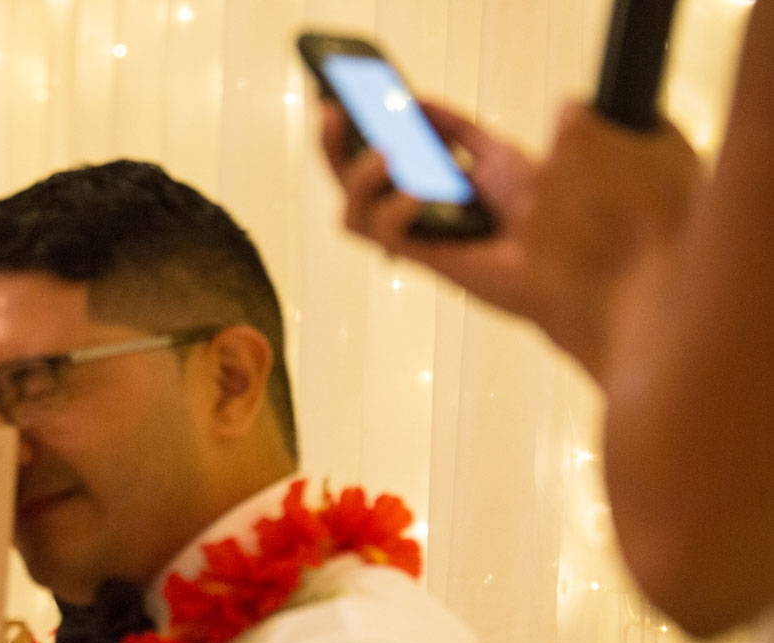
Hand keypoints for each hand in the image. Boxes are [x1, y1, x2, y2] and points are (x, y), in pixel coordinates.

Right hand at [320, 99, 702, 379]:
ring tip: (387, 155)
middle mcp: (430, 209)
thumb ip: (464, 129)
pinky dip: (392, 208)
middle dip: (336, 145)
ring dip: (357, 176)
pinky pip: (382, 235)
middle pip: (357, 180)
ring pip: (353, 211)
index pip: (394, 149)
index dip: (371, 122)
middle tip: (331, 110)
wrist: (598, 266)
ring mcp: (427, 235)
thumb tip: (423, 101)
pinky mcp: (430, 258)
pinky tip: (419, 193)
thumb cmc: (567, 214)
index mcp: (450, 180)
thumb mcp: (510, 151)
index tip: (359, 90)